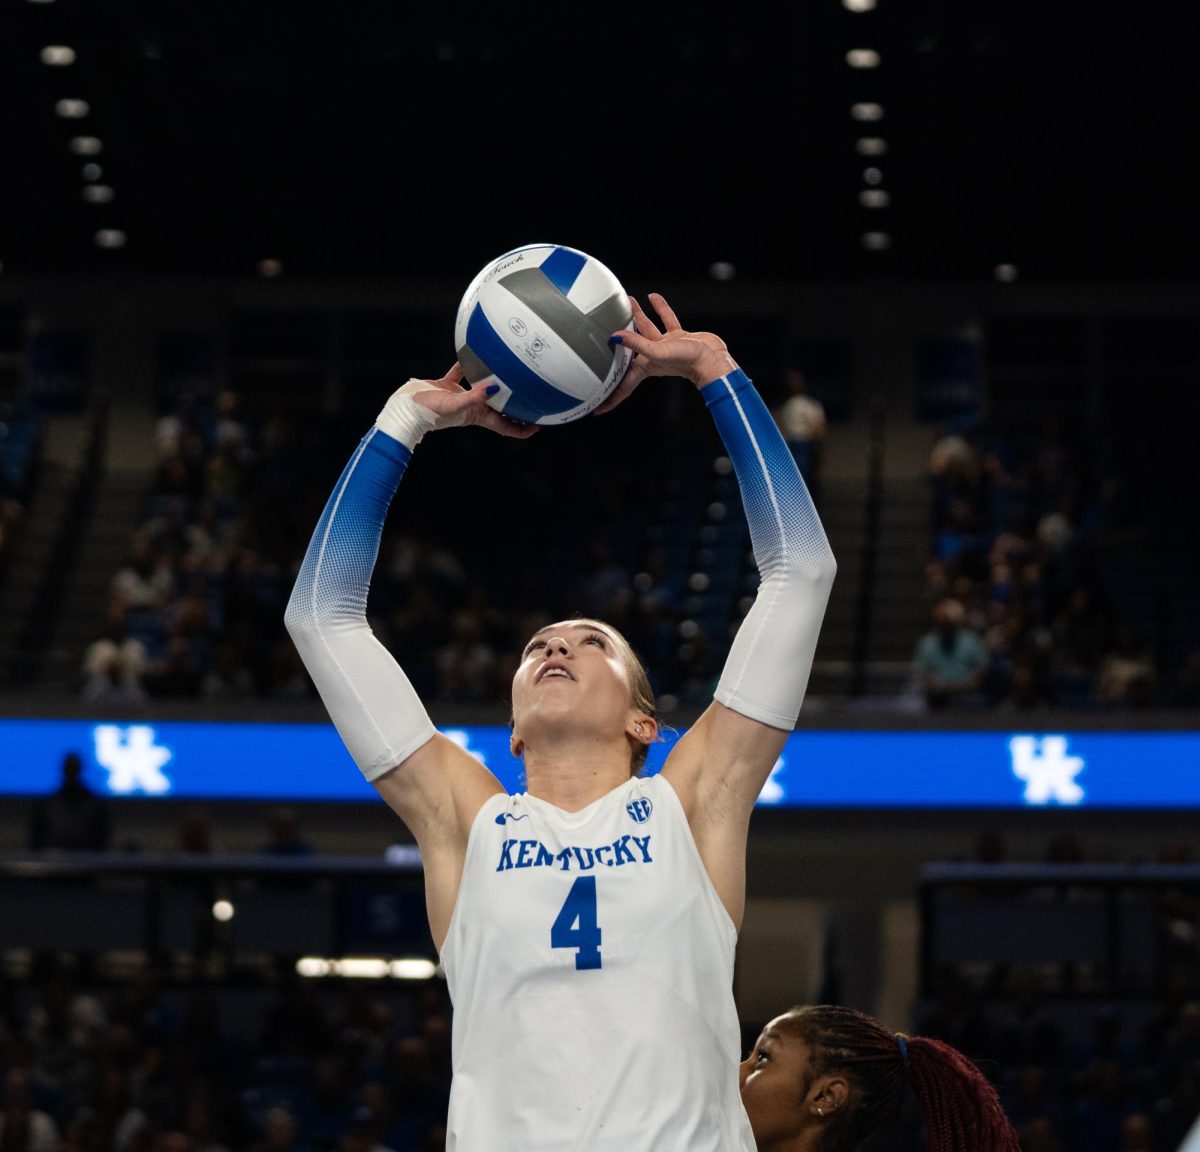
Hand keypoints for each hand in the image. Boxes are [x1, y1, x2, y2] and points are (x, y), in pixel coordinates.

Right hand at [405, 364, 538, 439]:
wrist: (405, 408)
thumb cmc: (429, 412)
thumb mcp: (455, 405)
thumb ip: (475, 396)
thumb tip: (495, 386)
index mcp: (479, 417)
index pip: (507, 428)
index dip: (524, 428)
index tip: (540, 423)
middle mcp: (473, 407)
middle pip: (501, 409)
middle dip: (516, 405)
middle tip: (533, 394)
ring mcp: (460, 396)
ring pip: (483, 389)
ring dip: (495, 383)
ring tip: (508, 371)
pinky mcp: (446, 385)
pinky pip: (460, 373)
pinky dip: (466, 364)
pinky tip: (473, 352)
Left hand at [594, 292, 737, 414]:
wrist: (712, 358)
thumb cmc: (687, 361)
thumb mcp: (657, 352)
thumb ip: (636, 343)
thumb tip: (615, 336)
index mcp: (645, 367)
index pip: (622, 384)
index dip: (610, 396)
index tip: (597, 408)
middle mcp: (653, 357)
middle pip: (629, 348)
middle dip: (617, 340)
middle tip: (603, 328)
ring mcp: (666, 346)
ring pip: (646, 328)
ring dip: (637, 316)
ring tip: (628, 300)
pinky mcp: (678, 337)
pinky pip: (665, 320)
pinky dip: (659, 309)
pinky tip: (653, 297)